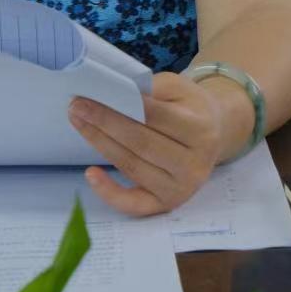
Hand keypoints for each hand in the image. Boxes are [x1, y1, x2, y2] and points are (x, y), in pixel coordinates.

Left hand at [67, 72, 222, 215]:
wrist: (214, 134)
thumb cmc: (189, 107)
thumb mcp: (177, 87)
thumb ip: (148, 89)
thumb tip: (111, 93)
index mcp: (199, 128)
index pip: (152, 117)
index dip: (117, 107)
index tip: (87, 96)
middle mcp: (194, 163)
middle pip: (140, 143)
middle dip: (104, 124)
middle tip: (76, 108)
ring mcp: (182, 188)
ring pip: (133, 167)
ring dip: (100, 145)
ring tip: (79, 125)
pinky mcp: (169, 203)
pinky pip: (135, 204)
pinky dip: (110, 193)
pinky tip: (90, 174)